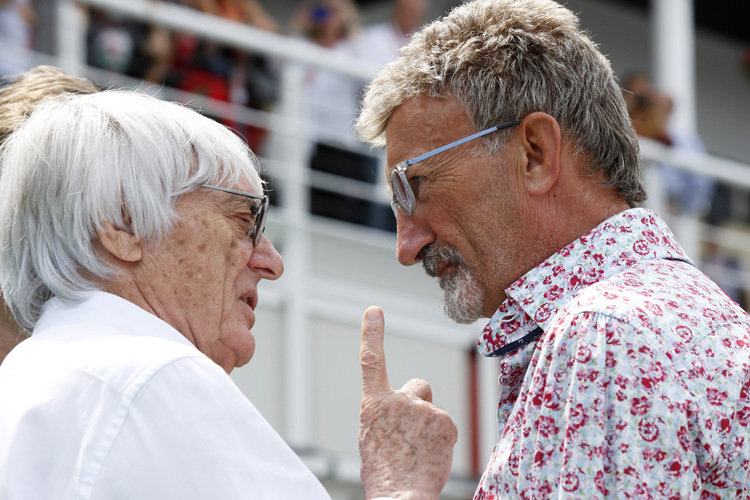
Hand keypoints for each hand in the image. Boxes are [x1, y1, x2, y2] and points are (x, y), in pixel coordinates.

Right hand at [359, 306, 457, 499]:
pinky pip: (447, 426)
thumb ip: (385, 417)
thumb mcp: (372, 439)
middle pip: (418, 386)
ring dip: (430, 428)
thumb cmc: (383, 474)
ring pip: (434, 411)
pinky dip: (442, 441)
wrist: (399, 496)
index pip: (371, 361)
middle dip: (420, 403)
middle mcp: (398, 400)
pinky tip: (430, 458)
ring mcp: (422, 409)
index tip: (374, 311)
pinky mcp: (444, 421)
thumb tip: (400, 415)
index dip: (372, 334)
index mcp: (373, 404)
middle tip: (414, 433)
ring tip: (419, 454)